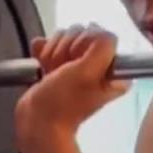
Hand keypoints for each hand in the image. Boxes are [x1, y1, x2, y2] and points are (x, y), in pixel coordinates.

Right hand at [15, 24, 130, 148]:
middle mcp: (99, 66)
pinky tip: (43, 67)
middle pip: (82, 33)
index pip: (101, 35)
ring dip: (54, 54)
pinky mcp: (59, 65)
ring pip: (65, 36)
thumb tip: (98, 30)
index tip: (77, 63)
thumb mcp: (90, 72)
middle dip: (66, 50)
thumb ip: (103, 46)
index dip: (85, 44)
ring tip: (54, 75)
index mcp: (115, 70)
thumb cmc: (63, 102)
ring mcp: (78, 65)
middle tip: (64, 73)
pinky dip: (43, 53)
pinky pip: (51, 43)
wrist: (36, 122)